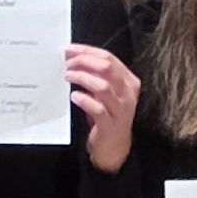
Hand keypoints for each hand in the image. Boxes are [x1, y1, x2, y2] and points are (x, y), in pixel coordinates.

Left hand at [68, 44, 140, 172]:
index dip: (87, 51)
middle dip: (84, 61)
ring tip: (68, 76)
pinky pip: (97, 109)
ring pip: (102, 86)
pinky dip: (84, 100)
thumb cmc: (107, 117)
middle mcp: (128, 94)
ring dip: (82, 78)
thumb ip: (96, 76)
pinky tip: (74, 97)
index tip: (69, 49)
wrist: (114, 148)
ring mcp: (120, 110)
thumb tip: (73, 57)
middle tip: (67, 63)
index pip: (109, 58)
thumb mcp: (106, 93)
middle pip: (107, 67)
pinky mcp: (110, 124)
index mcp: (128, 81)